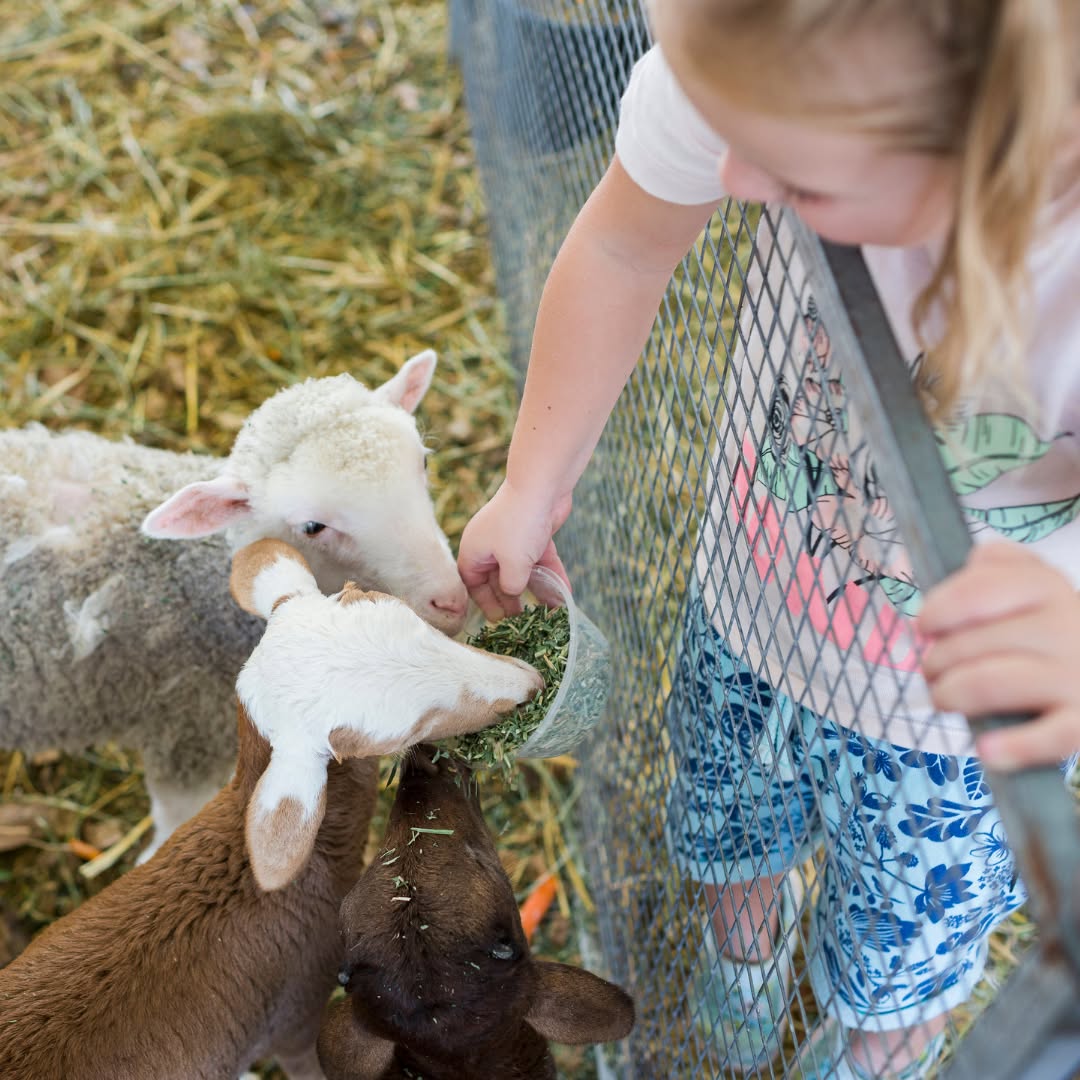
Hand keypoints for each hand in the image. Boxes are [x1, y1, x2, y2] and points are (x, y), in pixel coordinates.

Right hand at [457, 481, 571, 621]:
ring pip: (524, 571)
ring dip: (537, 590)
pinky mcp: (535, 534)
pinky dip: (552, 574)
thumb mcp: (512, 565)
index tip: (501, 621)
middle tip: (525, 622)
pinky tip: (565, 593)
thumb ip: (511, 587)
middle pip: (499, 580)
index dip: (486, 604)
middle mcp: (491, 545)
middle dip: (513, 600)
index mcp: (474, 551)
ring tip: (549, 613)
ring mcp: (514, 539)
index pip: (474, 585)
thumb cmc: (519, 525)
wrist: (542, 485)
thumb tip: (514, 594)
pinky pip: (541, 560)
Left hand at [917, 542, 1079, 770]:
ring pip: (990, 683)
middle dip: (935, 662)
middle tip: (933, 672)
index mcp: (1048, 587)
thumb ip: (999, 564)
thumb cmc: (1050, 628)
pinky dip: (1012, 747)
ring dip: (951, 694)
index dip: (936, 612)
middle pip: (971, 643)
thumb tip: (971, 561)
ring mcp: (1077, 676)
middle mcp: (1067, 626)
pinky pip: (1048, 737)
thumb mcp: (1033, 583)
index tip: (925, 627)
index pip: (975, 591)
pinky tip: (987, 750)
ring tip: (945, 698)